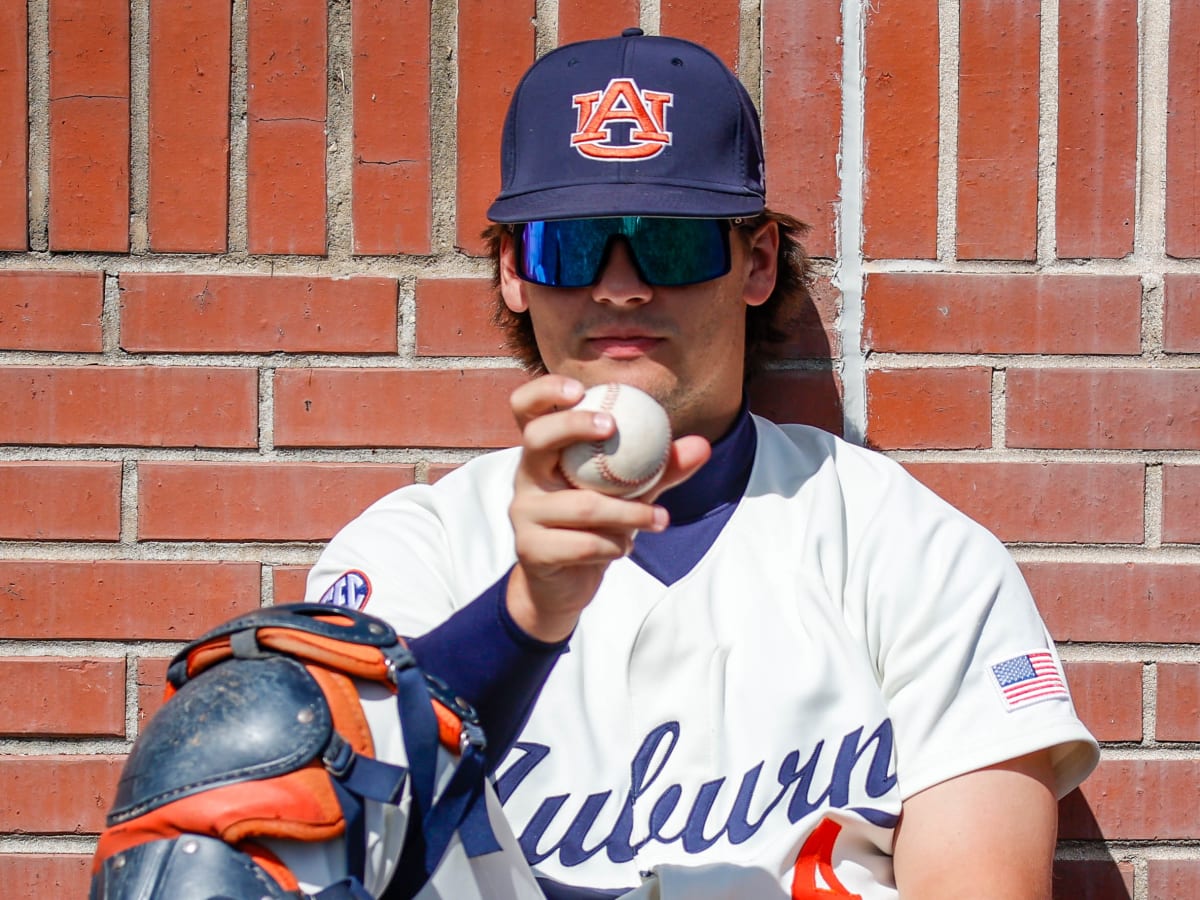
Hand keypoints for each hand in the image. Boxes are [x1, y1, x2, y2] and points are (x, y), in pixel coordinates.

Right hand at [505, 375, 710, 641]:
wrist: (564, 585)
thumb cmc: (595, 526)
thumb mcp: (628, 492)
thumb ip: (661, 468)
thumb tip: (702, 445)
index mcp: (545, 454)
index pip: (526, 408)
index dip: (545, 390)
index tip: (579, 389)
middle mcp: (526, 477)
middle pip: (537, 438)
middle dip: (575, 426)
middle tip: (613, 427)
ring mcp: (524, 513)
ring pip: (581, 505)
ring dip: (629, 513)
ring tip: (660, 519)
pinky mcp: (531, 550)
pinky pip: (583, 544)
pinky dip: (614, 546)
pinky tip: (624, 547)